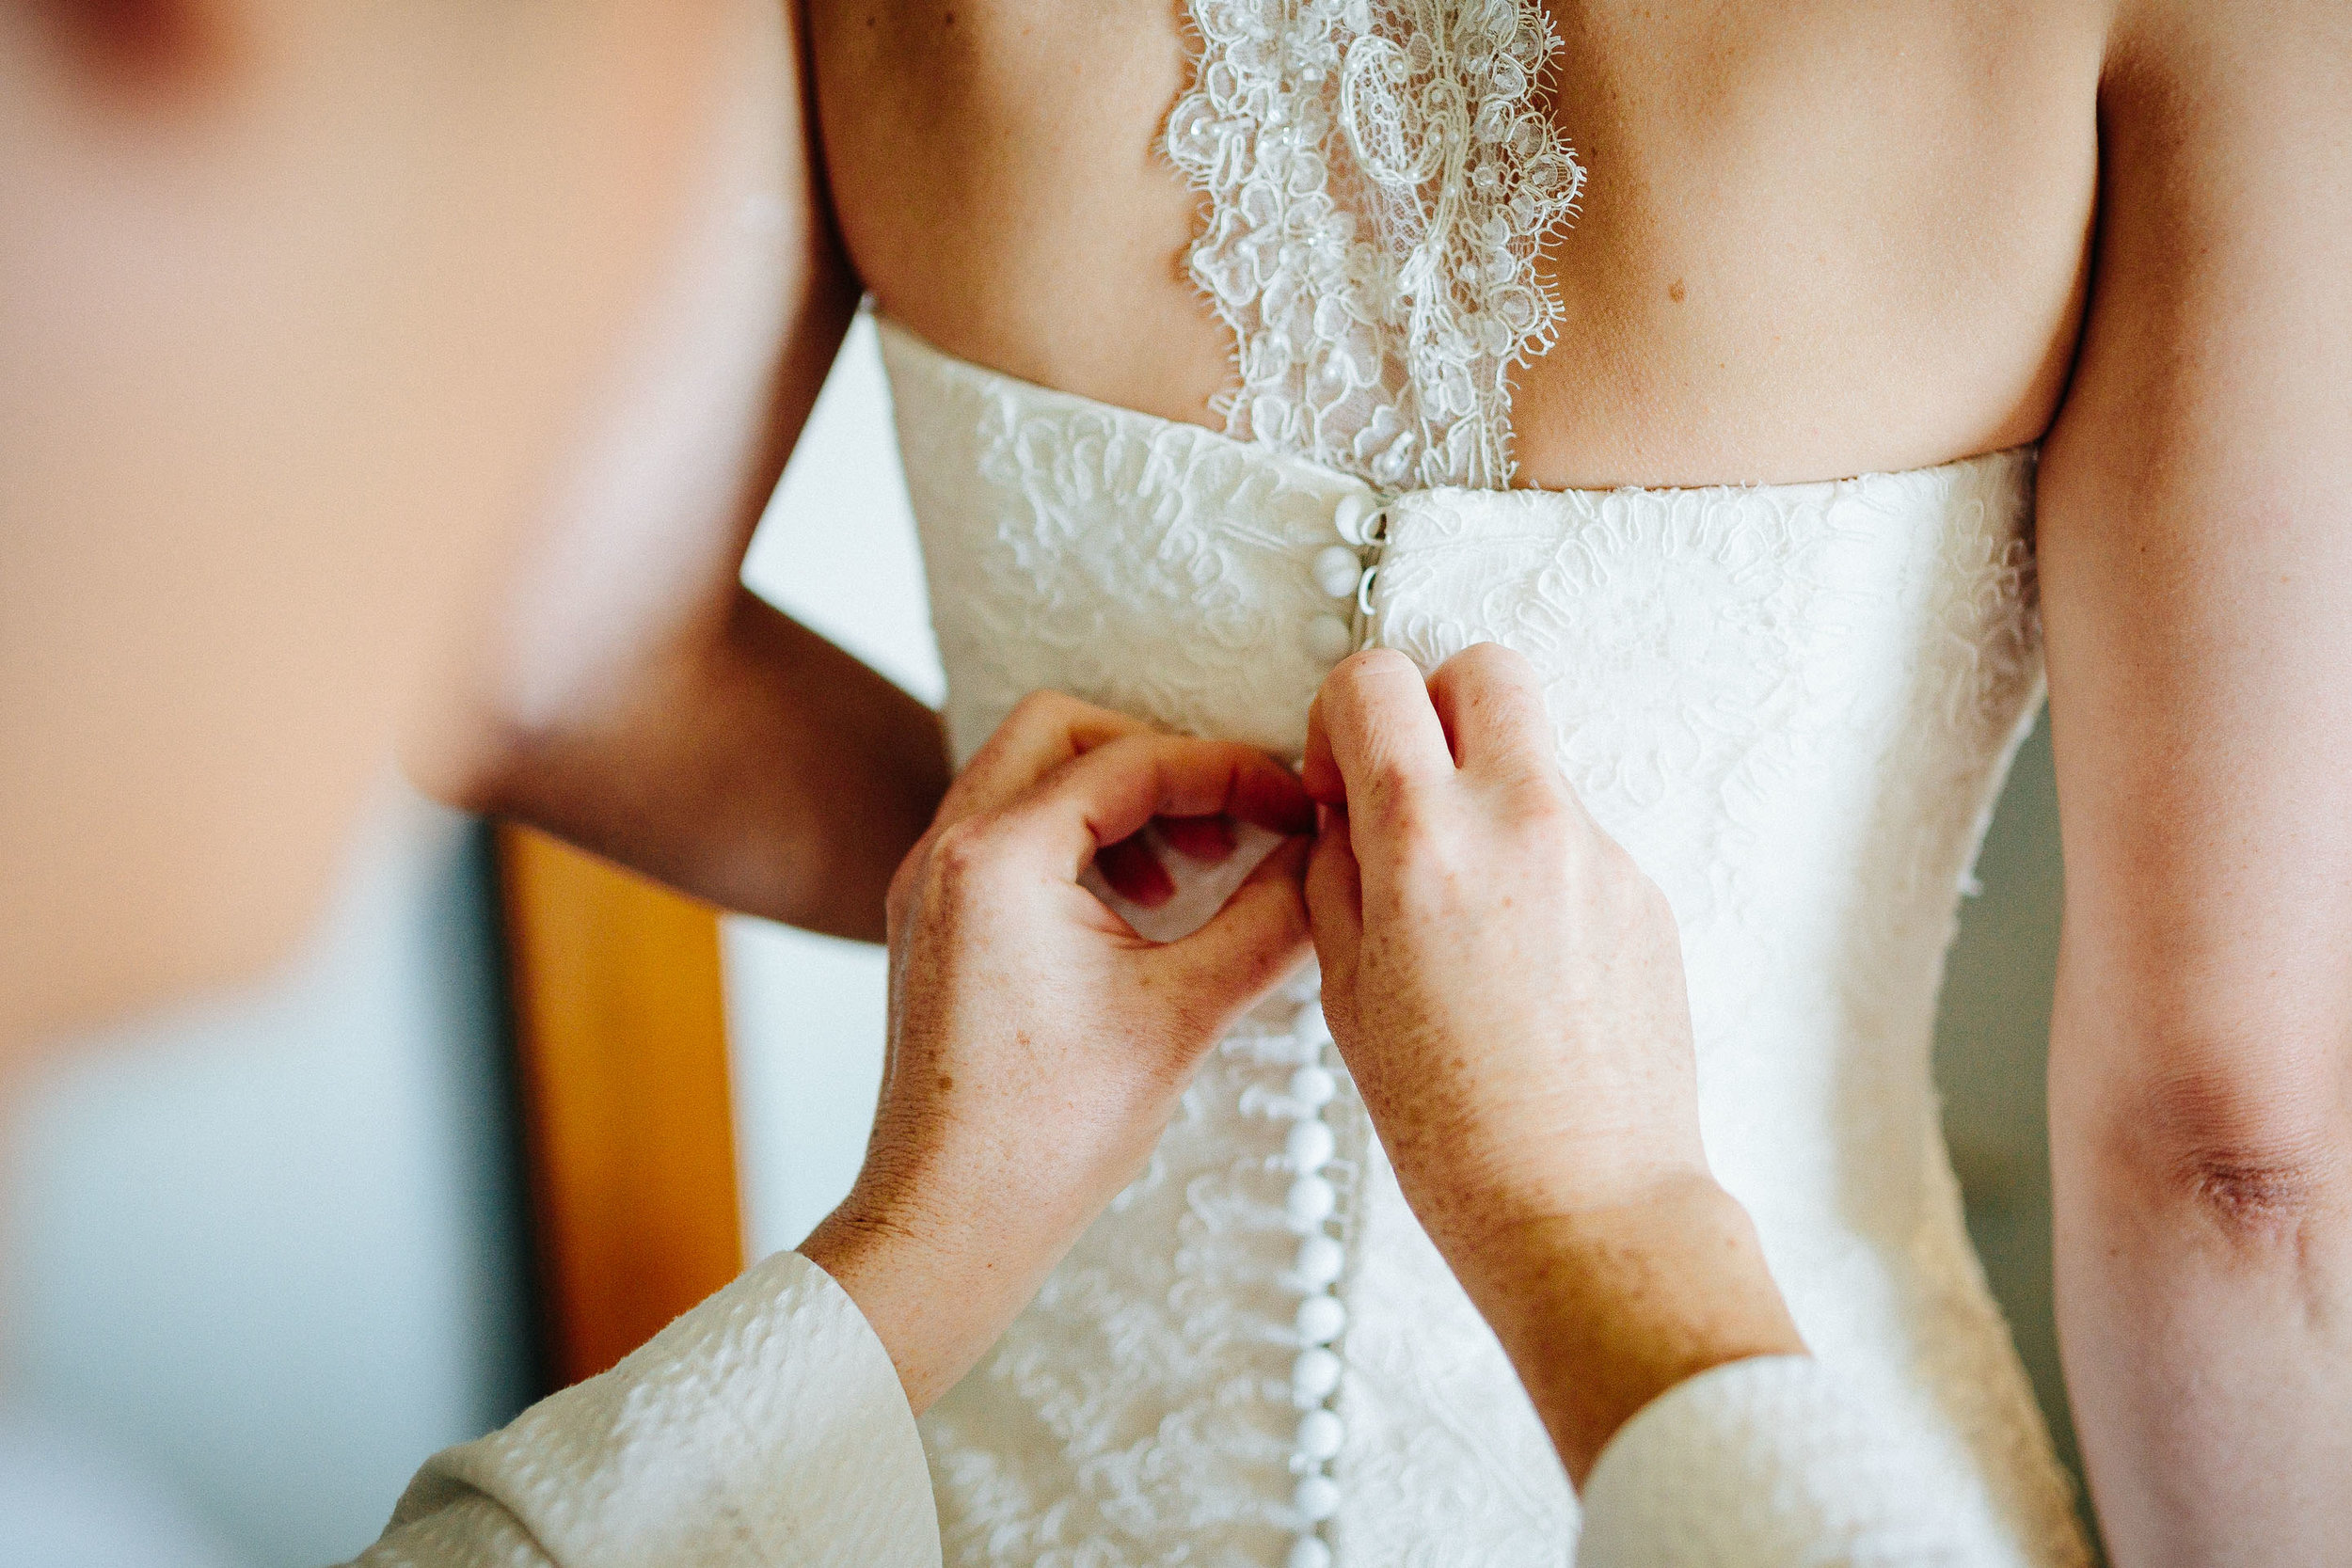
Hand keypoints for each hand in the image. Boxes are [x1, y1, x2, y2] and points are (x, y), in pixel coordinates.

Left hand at [800, 691, 1313, 1410]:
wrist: (946, 1228)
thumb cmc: (1044, 1139)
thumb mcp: (1183, 1014)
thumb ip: (1269, 920)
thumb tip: (1328, 861)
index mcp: (996, 857)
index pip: (1134, 760)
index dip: (1232, 772)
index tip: (1294, 807)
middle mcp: (944, 851)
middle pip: (1062, 732)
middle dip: (1161, 761)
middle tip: (1231, 822)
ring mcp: (927, 886)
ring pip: (1029, 779)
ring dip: (1119, 802)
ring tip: (1192, 872)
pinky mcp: (932, 925)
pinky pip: (1006, 836)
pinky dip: (1078, 843)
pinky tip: (1139, 911)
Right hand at [1302, 644, 1801, 1479]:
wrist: (1586, 1211)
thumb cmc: (1453, 1130)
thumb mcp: (1346, 994)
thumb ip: (1335, 876)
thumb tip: (1344, 815)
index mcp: (1426, 841)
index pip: (1376, 681)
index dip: (1339, 718)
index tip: (1337, 781)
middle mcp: (1524, 822)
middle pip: (1485, 670)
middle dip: (1433, 708)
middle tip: (1407, 795)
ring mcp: (1599, 853)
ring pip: (1534, 761)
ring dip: (1488, 799)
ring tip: (1465, 920)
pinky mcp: (1645, 895)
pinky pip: (1575, 838)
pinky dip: (1537, 870)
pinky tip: (1521, 970)